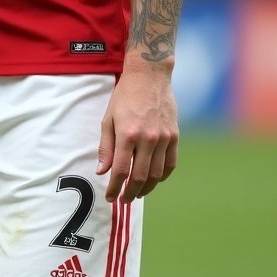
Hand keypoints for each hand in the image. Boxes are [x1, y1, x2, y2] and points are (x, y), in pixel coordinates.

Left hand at [96, 65, 178, 202]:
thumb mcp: (108, 118)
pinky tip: (154, 180)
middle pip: (140, 177)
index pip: (120, 171)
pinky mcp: (175, 136)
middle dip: (130, 192)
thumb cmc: (124, 96)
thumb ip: (106, 147)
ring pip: (157, 175)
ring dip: (147, 188)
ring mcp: (164, 139)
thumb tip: (102, 172)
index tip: (110, 197)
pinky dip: (163, 176)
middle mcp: (147, 139)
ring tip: (137, 192)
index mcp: (127, 134)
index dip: (114, 188)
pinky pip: (171, 164)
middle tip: (123, 199)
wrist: (149, 77)